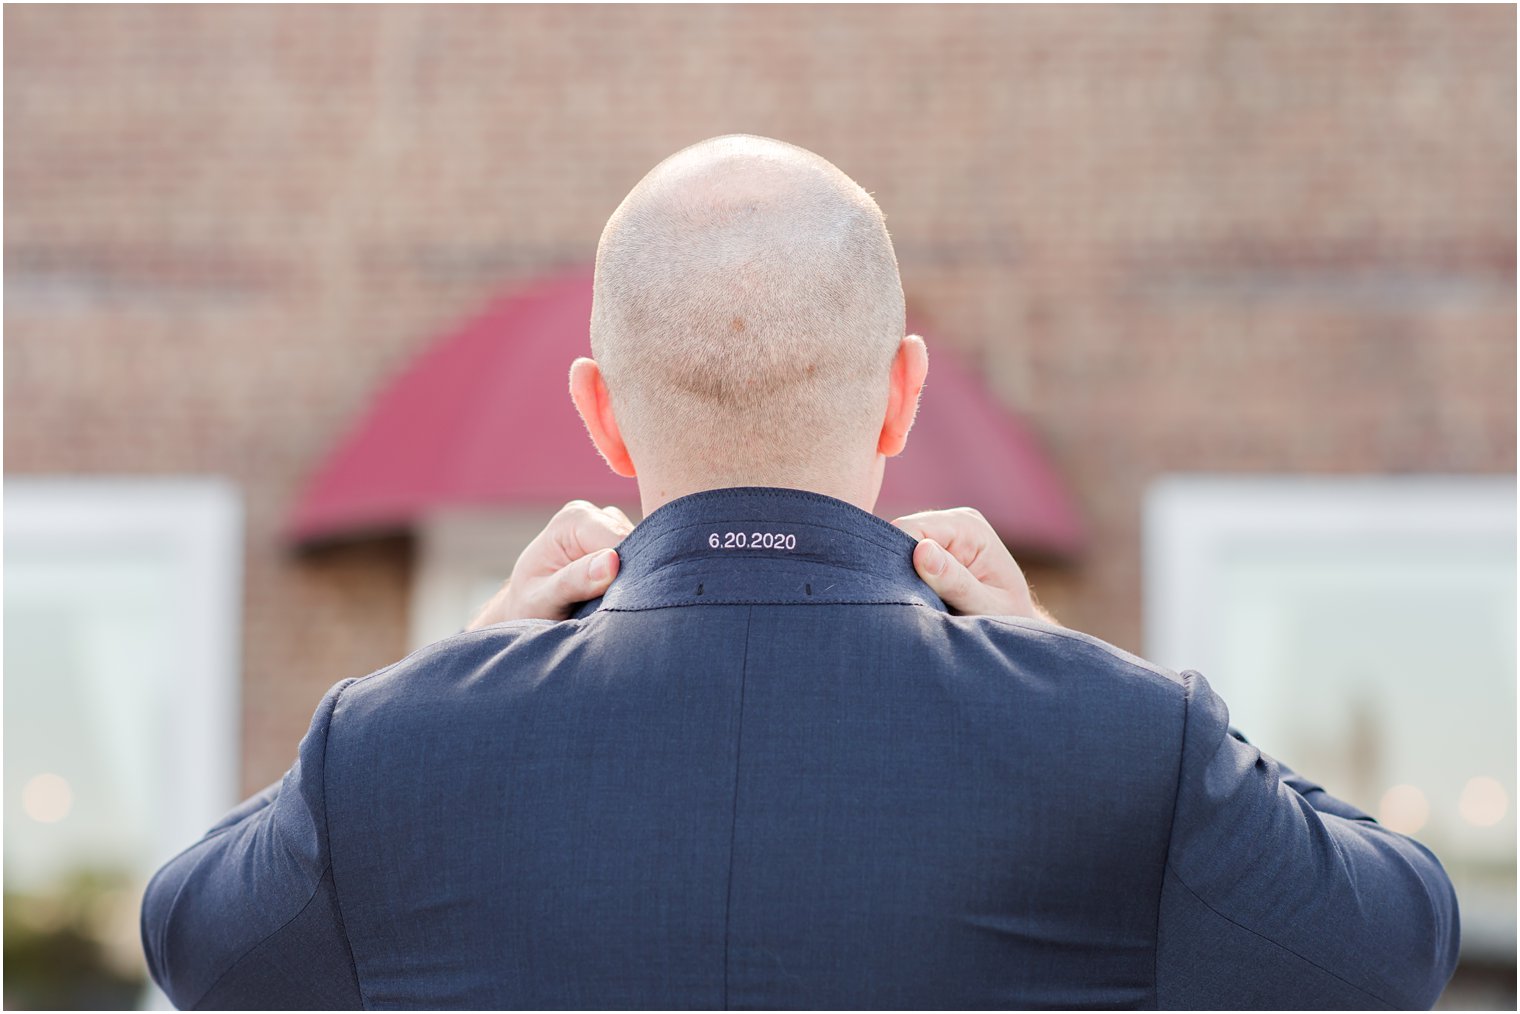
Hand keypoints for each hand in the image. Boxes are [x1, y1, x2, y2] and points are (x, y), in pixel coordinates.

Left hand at [466, 500, 634, 627]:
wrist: (528, 610)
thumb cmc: (529, 606)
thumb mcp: (543, 599)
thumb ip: (574, 581)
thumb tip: (612, 562)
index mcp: (572, 520)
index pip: (617, 538)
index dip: (627, 570)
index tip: (622, 600)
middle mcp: (594, 516)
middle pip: (635, 541)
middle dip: (633, 574)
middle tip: (618, 606)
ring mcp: (610, 527)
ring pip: (644, 550)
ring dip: (637, 578)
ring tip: (615, 604)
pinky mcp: (623, 543)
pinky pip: (645, 558)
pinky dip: (639, 578)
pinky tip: (626, 595)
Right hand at [891, 507, 1056, 622]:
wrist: (1015, 632)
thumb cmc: (1008, 620)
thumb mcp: (987, 606)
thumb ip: (956, 582)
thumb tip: (921, 551)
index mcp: (970, 528)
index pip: (915, 528)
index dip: (896, 555)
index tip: (895, 589)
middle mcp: (953, 524)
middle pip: (900, 535)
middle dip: (896, 568)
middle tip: (901, 602)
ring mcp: (940, 537)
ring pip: (896, 549)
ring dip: (897, 578)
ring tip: (909, 605)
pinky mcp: (929, 553)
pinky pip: (901, 562)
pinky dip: (900, 582)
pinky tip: (908, 600)